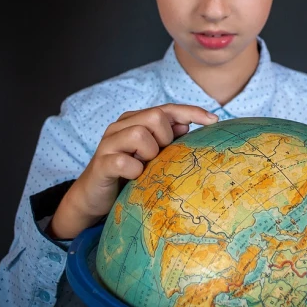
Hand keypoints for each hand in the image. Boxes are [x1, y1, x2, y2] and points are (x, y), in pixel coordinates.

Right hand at [48, 104, 217, 239]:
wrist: (93, 198)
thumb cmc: (127, 175)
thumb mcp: (150, 155)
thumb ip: (165, 139)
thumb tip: (186, 126)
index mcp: (133, 121)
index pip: (166, 109)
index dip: (190, 111)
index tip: (214, 120)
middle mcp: (119, 127)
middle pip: (154, 117)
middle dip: (165, 137)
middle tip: (159, 156)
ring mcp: (108, 144)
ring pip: (139, 134)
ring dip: (149, 153)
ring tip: (145, 166)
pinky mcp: (101, 164)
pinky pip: (124, 161)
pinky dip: (135, 170)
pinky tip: (135, 177)